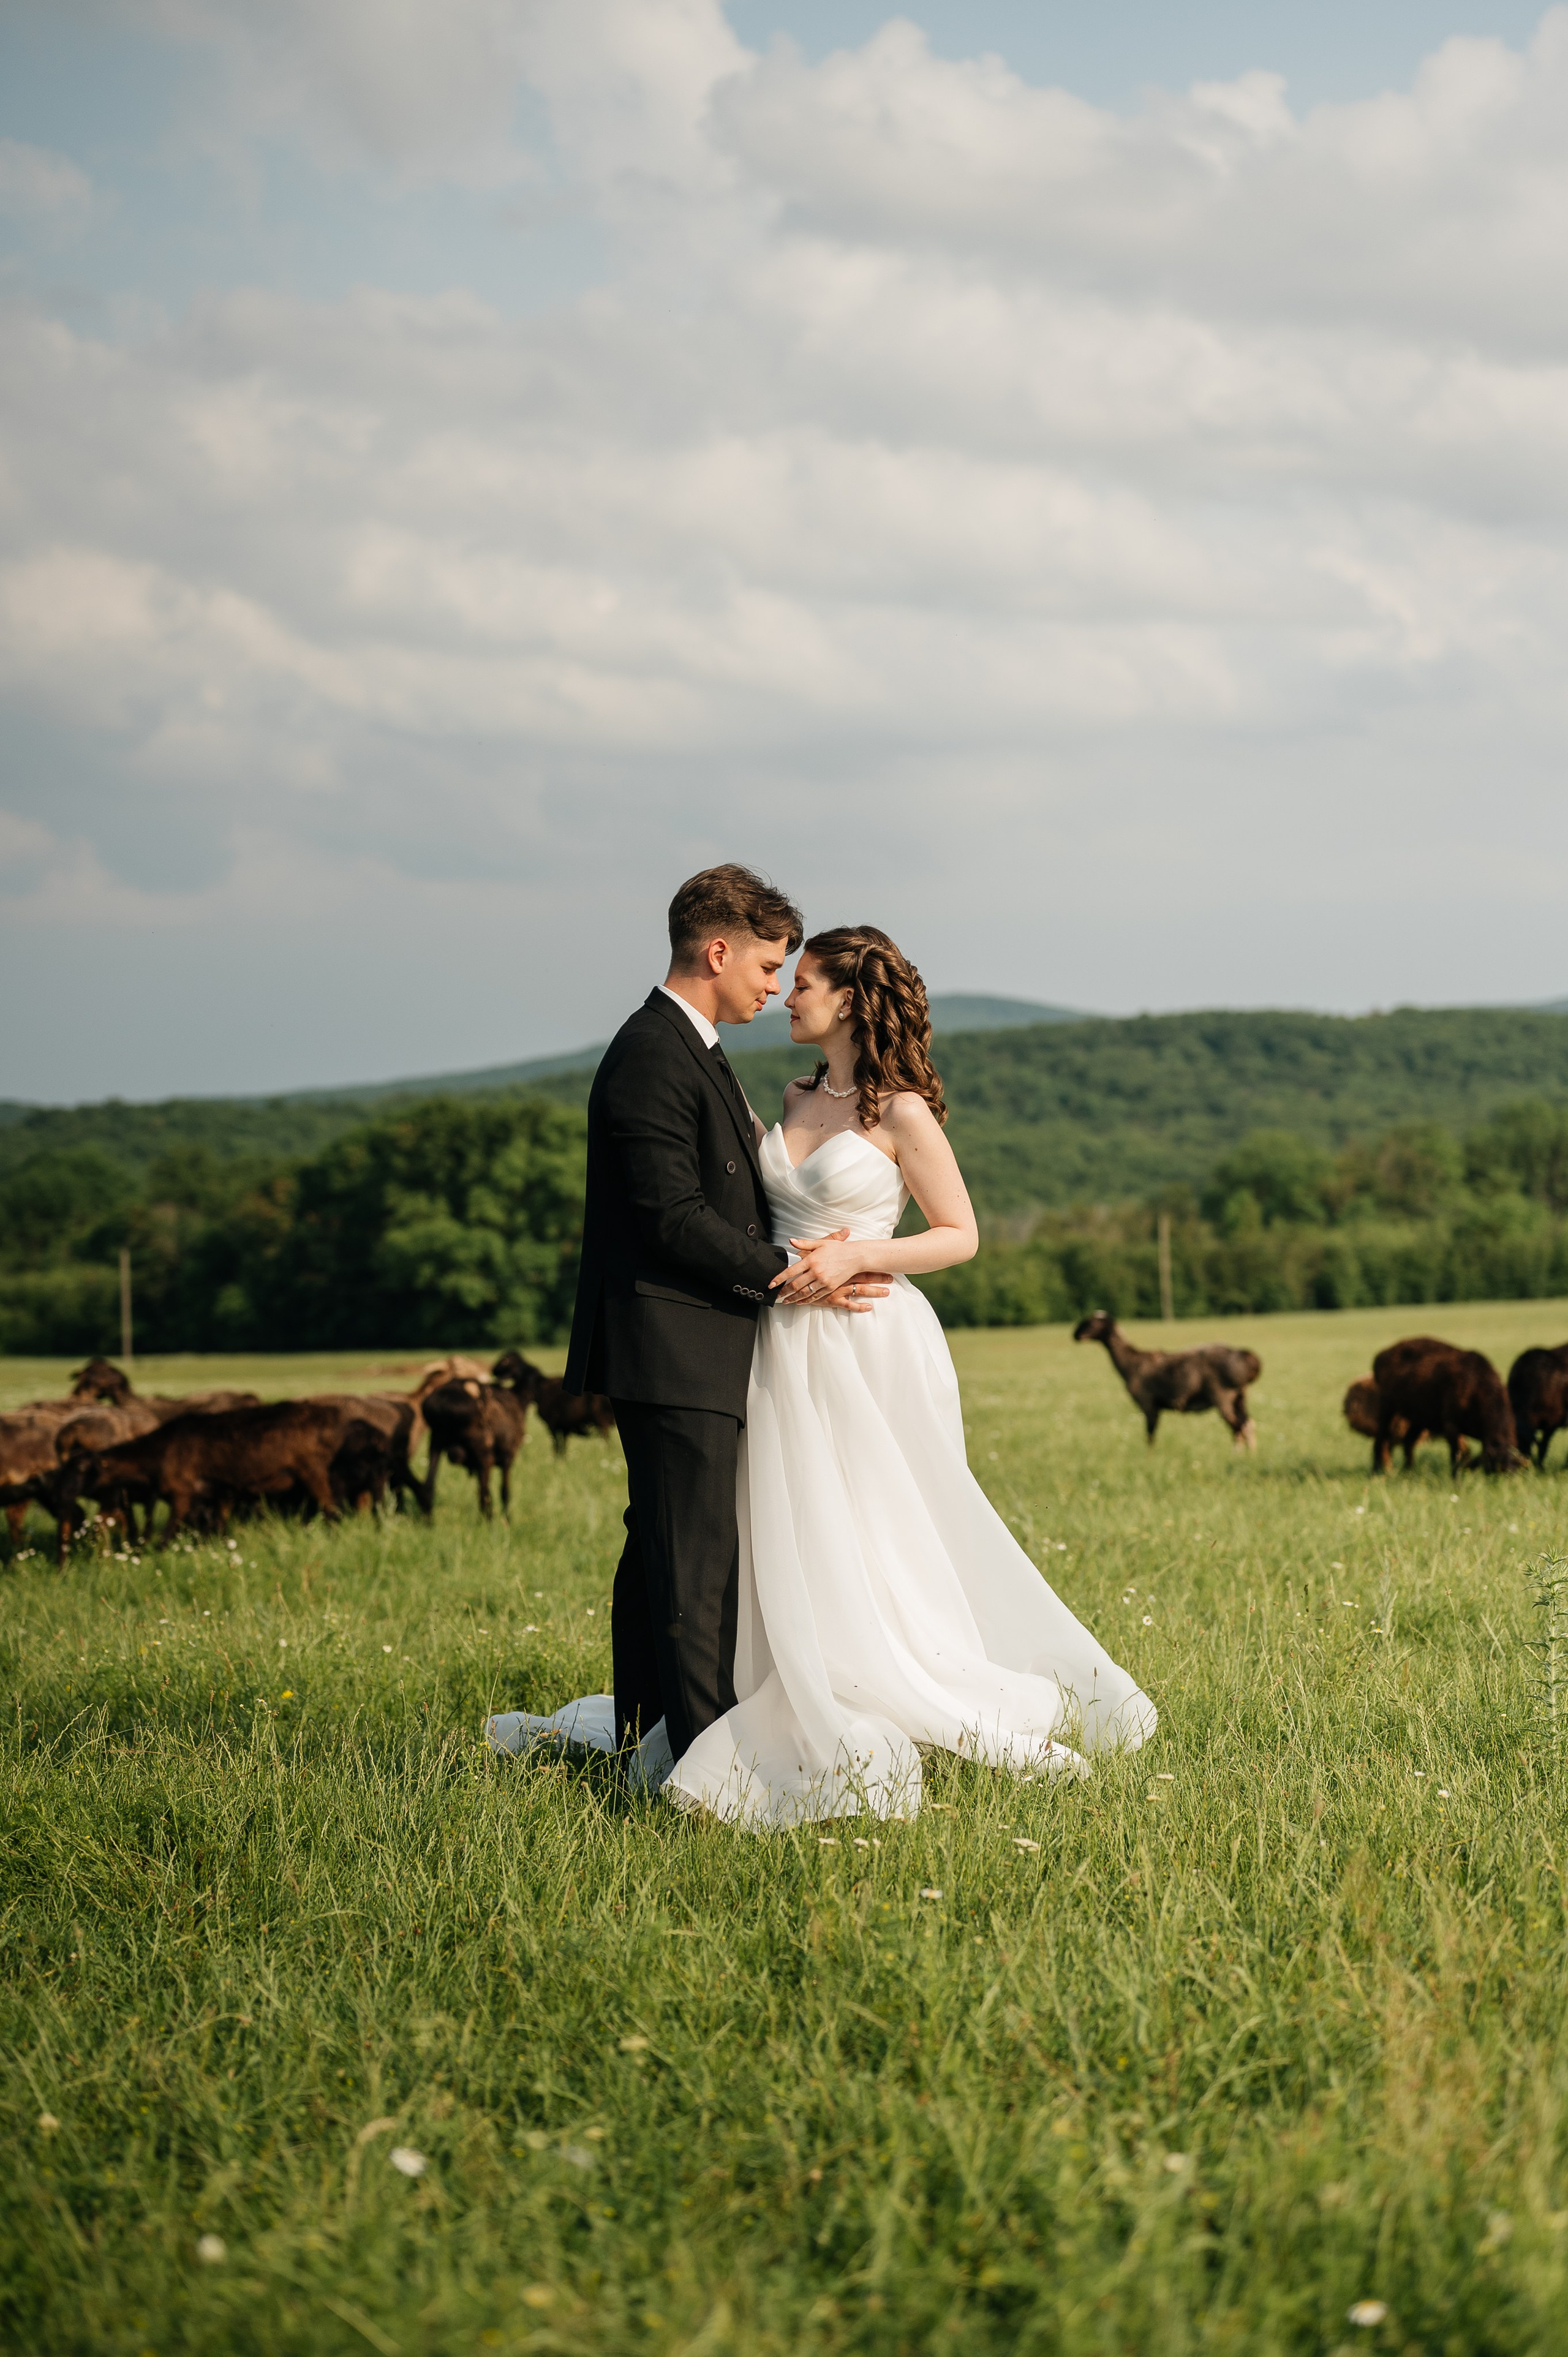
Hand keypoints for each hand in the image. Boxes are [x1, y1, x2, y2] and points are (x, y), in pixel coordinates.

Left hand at [771, 1229, 891, 1306]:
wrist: (855, 1257)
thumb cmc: (837, 1249)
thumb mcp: (820, 1243)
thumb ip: (804, 1243)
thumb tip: (790, 1241)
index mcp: (811, 1260)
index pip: (790, 1271)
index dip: (779, 1279)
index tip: (771, 1284)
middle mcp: (816, 1272)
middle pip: (795, 1285)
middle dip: (784, 1292)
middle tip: (776, 1296)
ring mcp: (823, 1281)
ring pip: (804, 1293)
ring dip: (793, 1298)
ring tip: (786, 1301)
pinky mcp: (830, 1287)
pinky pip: (815, 1296)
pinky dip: (806, 1300)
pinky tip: (800, 1302)